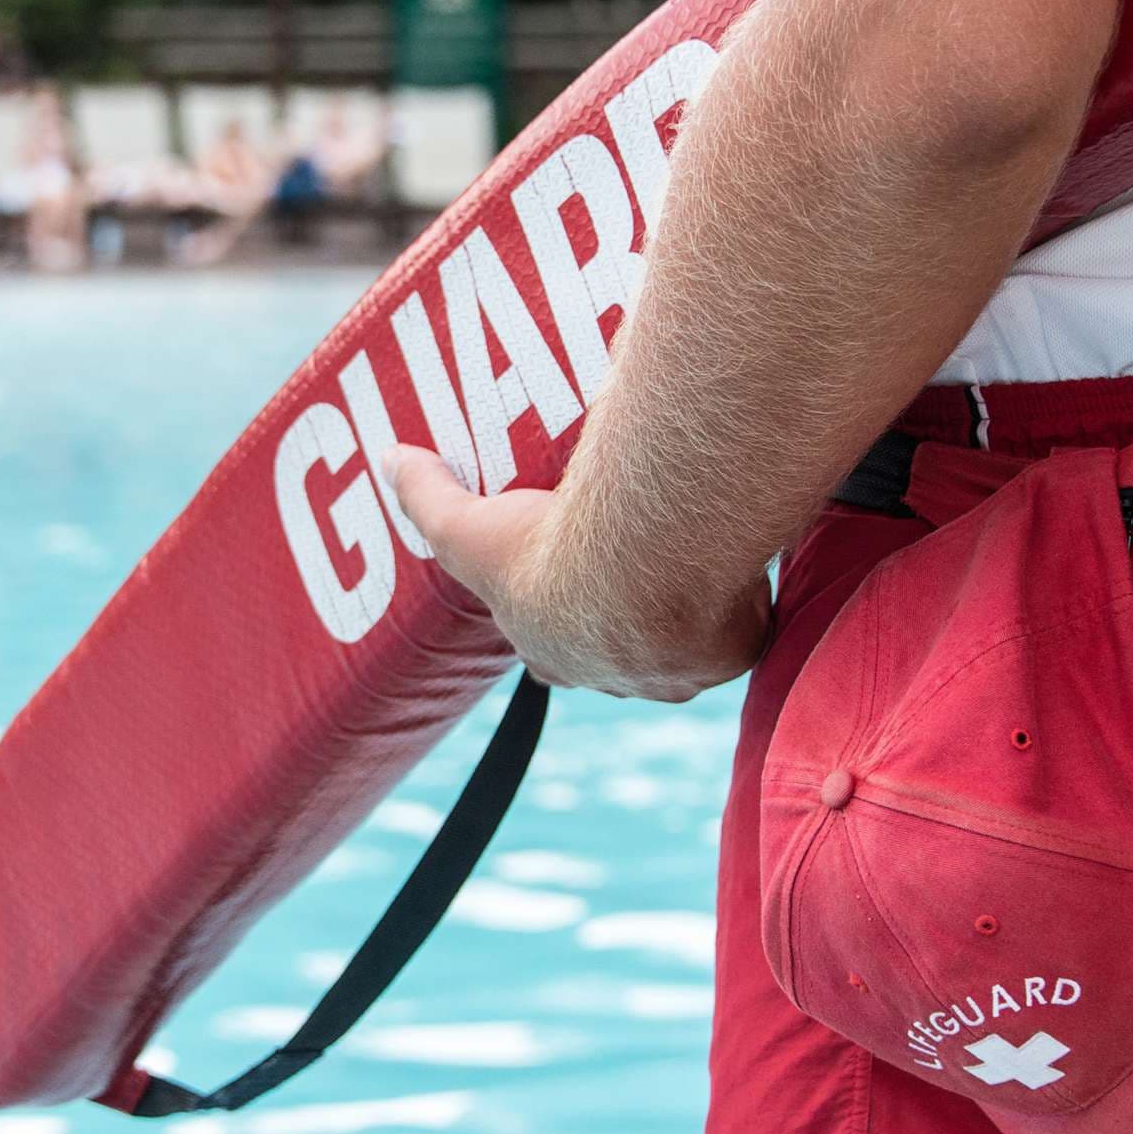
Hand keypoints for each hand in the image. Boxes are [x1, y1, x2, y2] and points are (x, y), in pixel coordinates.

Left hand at [385, 445, 770, 701]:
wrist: (643, 567)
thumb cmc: (548, 553)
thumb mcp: (467, 525)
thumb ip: (427, 494)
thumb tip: (389, 458)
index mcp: (554, 652)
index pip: (548, 649)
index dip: (556, 619)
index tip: (569, 579)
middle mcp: (616, 675)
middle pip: (622, 648)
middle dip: (630, 612)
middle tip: (640, 555)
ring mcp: (676, 672)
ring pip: (685, 642)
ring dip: (690, 606)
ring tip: (694, 547)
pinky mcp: (731, 654)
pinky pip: (742, 627)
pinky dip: (743, 597)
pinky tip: (741, 554)